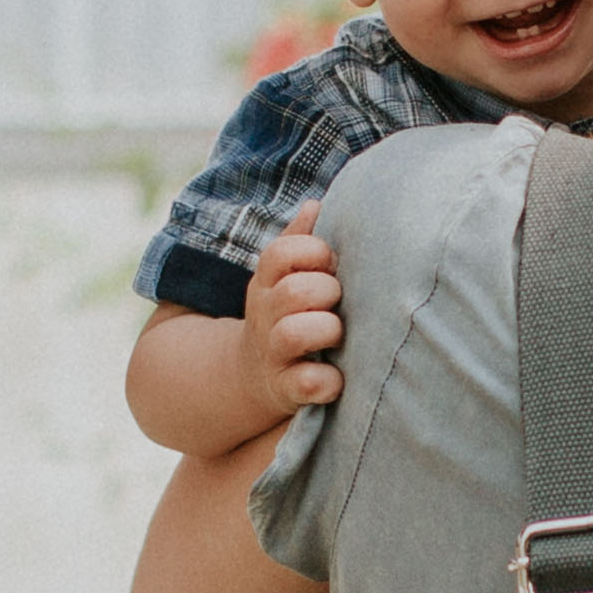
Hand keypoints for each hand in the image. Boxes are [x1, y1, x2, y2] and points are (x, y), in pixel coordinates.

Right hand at [237, 208, 346, 412]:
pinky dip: (327, 381)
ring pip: (295, 334)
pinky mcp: (285, 388)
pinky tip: (337, 376)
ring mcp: (273, 353)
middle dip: (326, 292)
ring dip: (326, 330)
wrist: (254, 375)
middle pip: (293, 292)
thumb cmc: (285, 314)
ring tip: (337, 334)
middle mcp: (265, 315)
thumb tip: (316, 203)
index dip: (313, 252)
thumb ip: (299, 241)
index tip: (331, 263)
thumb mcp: (283, 277)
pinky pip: (306, 384)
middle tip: (338, 301)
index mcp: (267, 281)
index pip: (281, 253)